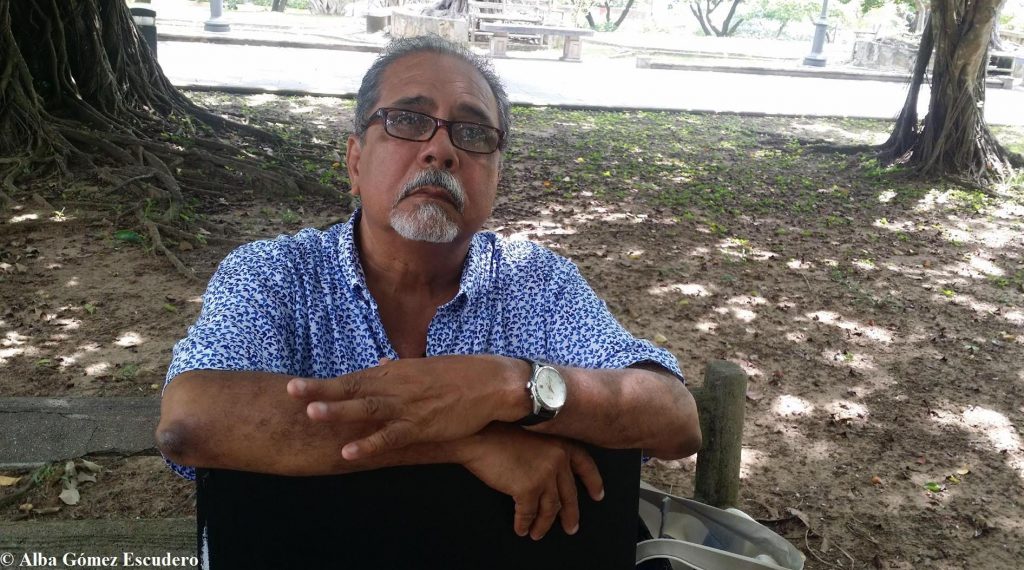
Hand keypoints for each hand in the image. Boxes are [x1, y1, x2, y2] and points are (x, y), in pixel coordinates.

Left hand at [287, 355, 526, 459]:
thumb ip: (398, 370)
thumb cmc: (462, 374)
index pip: (352, 378)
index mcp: (394, 372)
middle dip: (320, 391)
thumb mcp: (425, 368)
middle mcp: (396, 386)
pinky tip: (349, 451)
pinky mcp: (422, 426)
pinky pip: (390, 437)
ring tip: (311, 415)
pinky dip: (369, 444)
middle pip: (352, 388)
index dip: (324, 384)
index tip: (295, 387)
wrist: (493, 383)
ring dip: (339, 411)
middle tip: (291, 391)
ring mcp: (408, 406)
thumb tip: (378, 364)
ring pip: (367, 408)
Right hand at [461, 424, 603, 540]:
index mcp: (562, 444)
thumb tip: (552, 477)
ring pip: (550, 509)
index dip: (593, 483)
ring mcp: (544, 475)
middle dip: (571, 514)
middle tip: (571, 526)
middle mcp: (558, 460)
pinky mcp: (527, 489)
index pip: (586, 466)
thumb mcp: (534, 435)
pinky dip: (524, 524)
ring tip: (538, 533)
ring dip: (544, 525)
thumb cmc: (499, 431)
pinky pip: (528, 514)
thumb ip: (548, 451)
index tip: (597, 495)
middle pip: (569, 494)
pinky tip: (522, 528)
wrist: (478, 435)